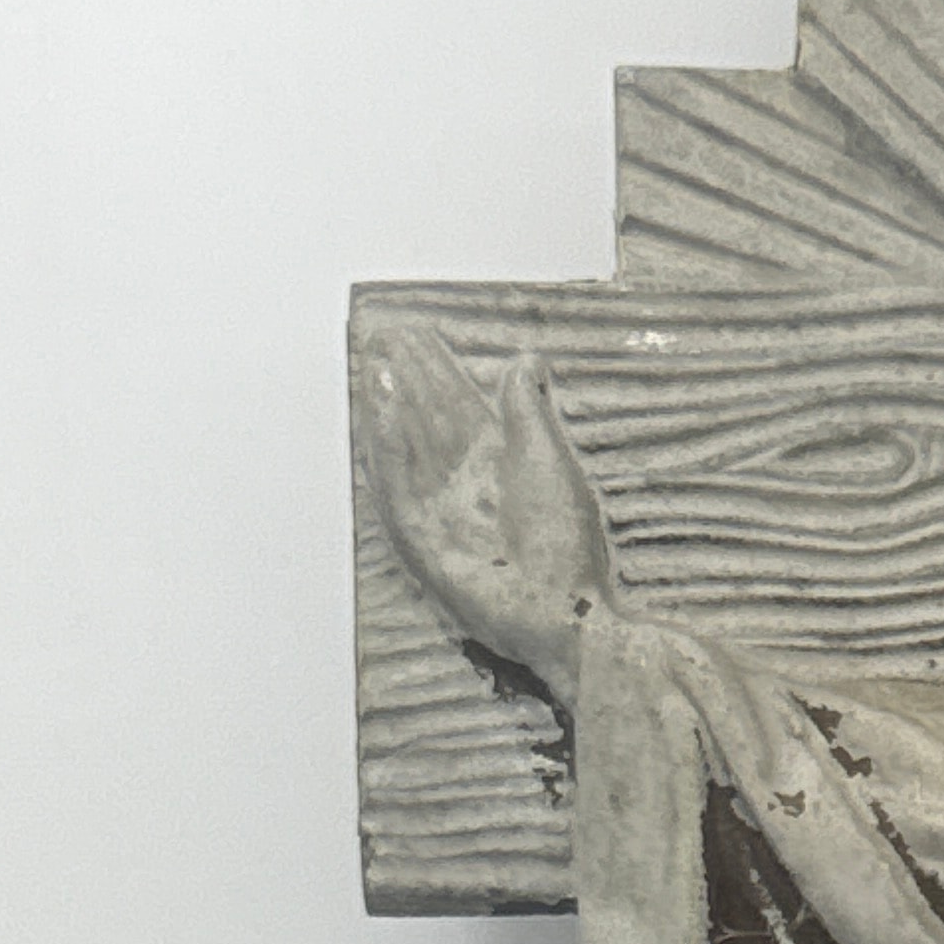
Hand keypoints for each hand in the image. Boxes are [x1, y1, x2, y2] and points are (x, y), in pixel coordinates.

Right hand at [361, 326, 618, 706]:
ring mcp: (441, 514)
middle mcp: (465, 487)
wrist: (565, 611)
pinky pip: (398, 488)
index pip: (457, 407)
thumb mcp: (550, 461)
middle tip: (383, 333)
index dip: (436, 371)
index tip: (415, 332)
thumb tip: (524, 357)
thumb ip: (530, 410)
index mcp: (498, 468)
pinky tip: (383, 408)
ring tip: (376, 361)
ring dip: (390, 405)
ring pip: (408, 448)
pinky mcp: (423, 543)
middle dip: (406, 380)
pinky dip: (389, 448)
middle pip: (427, 422)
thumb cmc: (567, 543)